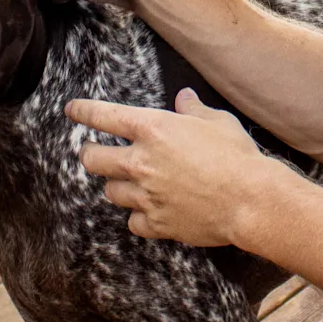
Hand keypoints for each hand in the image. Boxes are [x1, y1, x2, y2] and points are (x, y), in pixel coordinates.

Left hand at [67, 89, 291, 247]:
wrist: (250, 200)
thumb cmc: (237, 156)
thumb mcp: (217, 121)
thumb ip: (193, 110)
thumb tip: (183, 98)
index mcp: (153, 129)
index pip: (104, 116)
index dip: (83, 111)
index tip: (72, 109)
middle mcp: (141, 161)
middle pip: (93, 159)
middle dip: (90, 154)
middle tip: (94, 153)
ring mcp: (145, 195)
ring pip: (110, 192)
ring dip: (116, 185)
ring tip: (128, 183)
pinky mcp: (156, 223)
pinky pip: (133, 221)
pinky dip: (138, 216)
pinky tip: (150, 211)